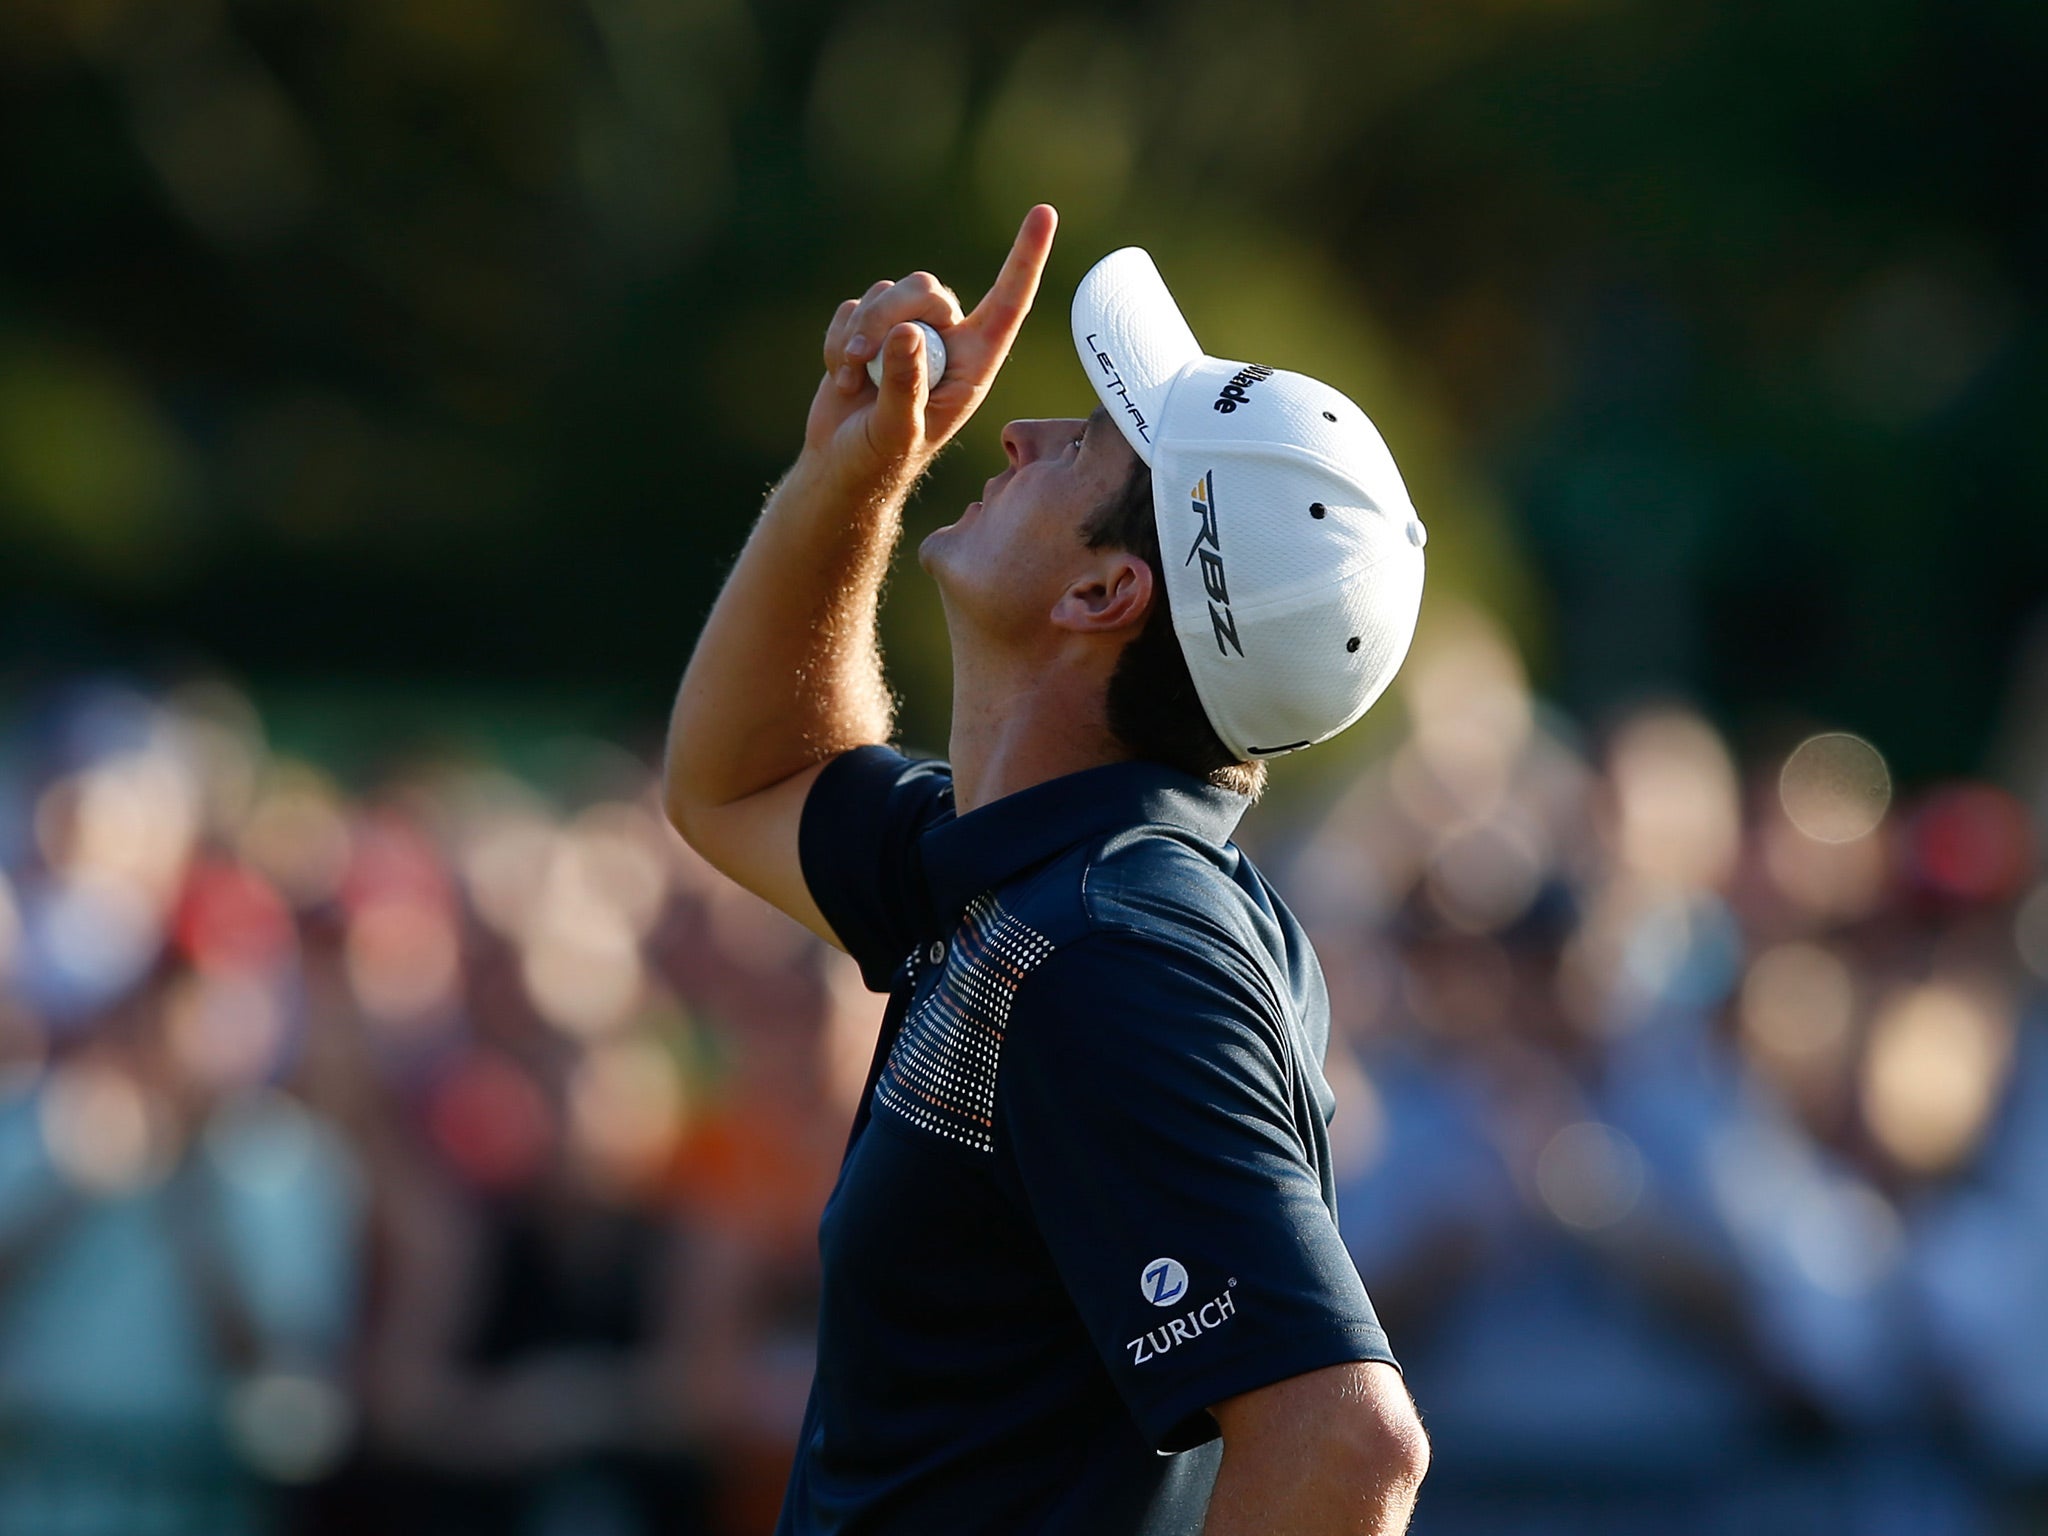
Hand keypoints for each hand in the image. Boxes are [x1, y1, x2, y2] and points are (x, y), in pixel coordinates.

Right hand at [803, 203, 1057, 493]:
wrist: (841, 466)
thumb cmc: (881, 459)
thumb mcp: (897, 431)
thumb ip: (906, 384)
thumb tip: (909, 332)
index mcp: (974, 364)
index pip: (1008, 302)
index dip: (1026, 258)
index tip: (1045, 213)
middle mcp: (948, 340)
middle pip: (928, 290)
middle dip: (890, 316)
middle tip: (863, 359)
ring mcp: (908, 331)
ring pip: (887, 292)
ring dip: (860, 332)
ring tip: (853, 378)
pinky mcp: (870, 328)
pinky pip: (853, 306)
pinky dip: (839, 339)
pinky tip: (843, 376)